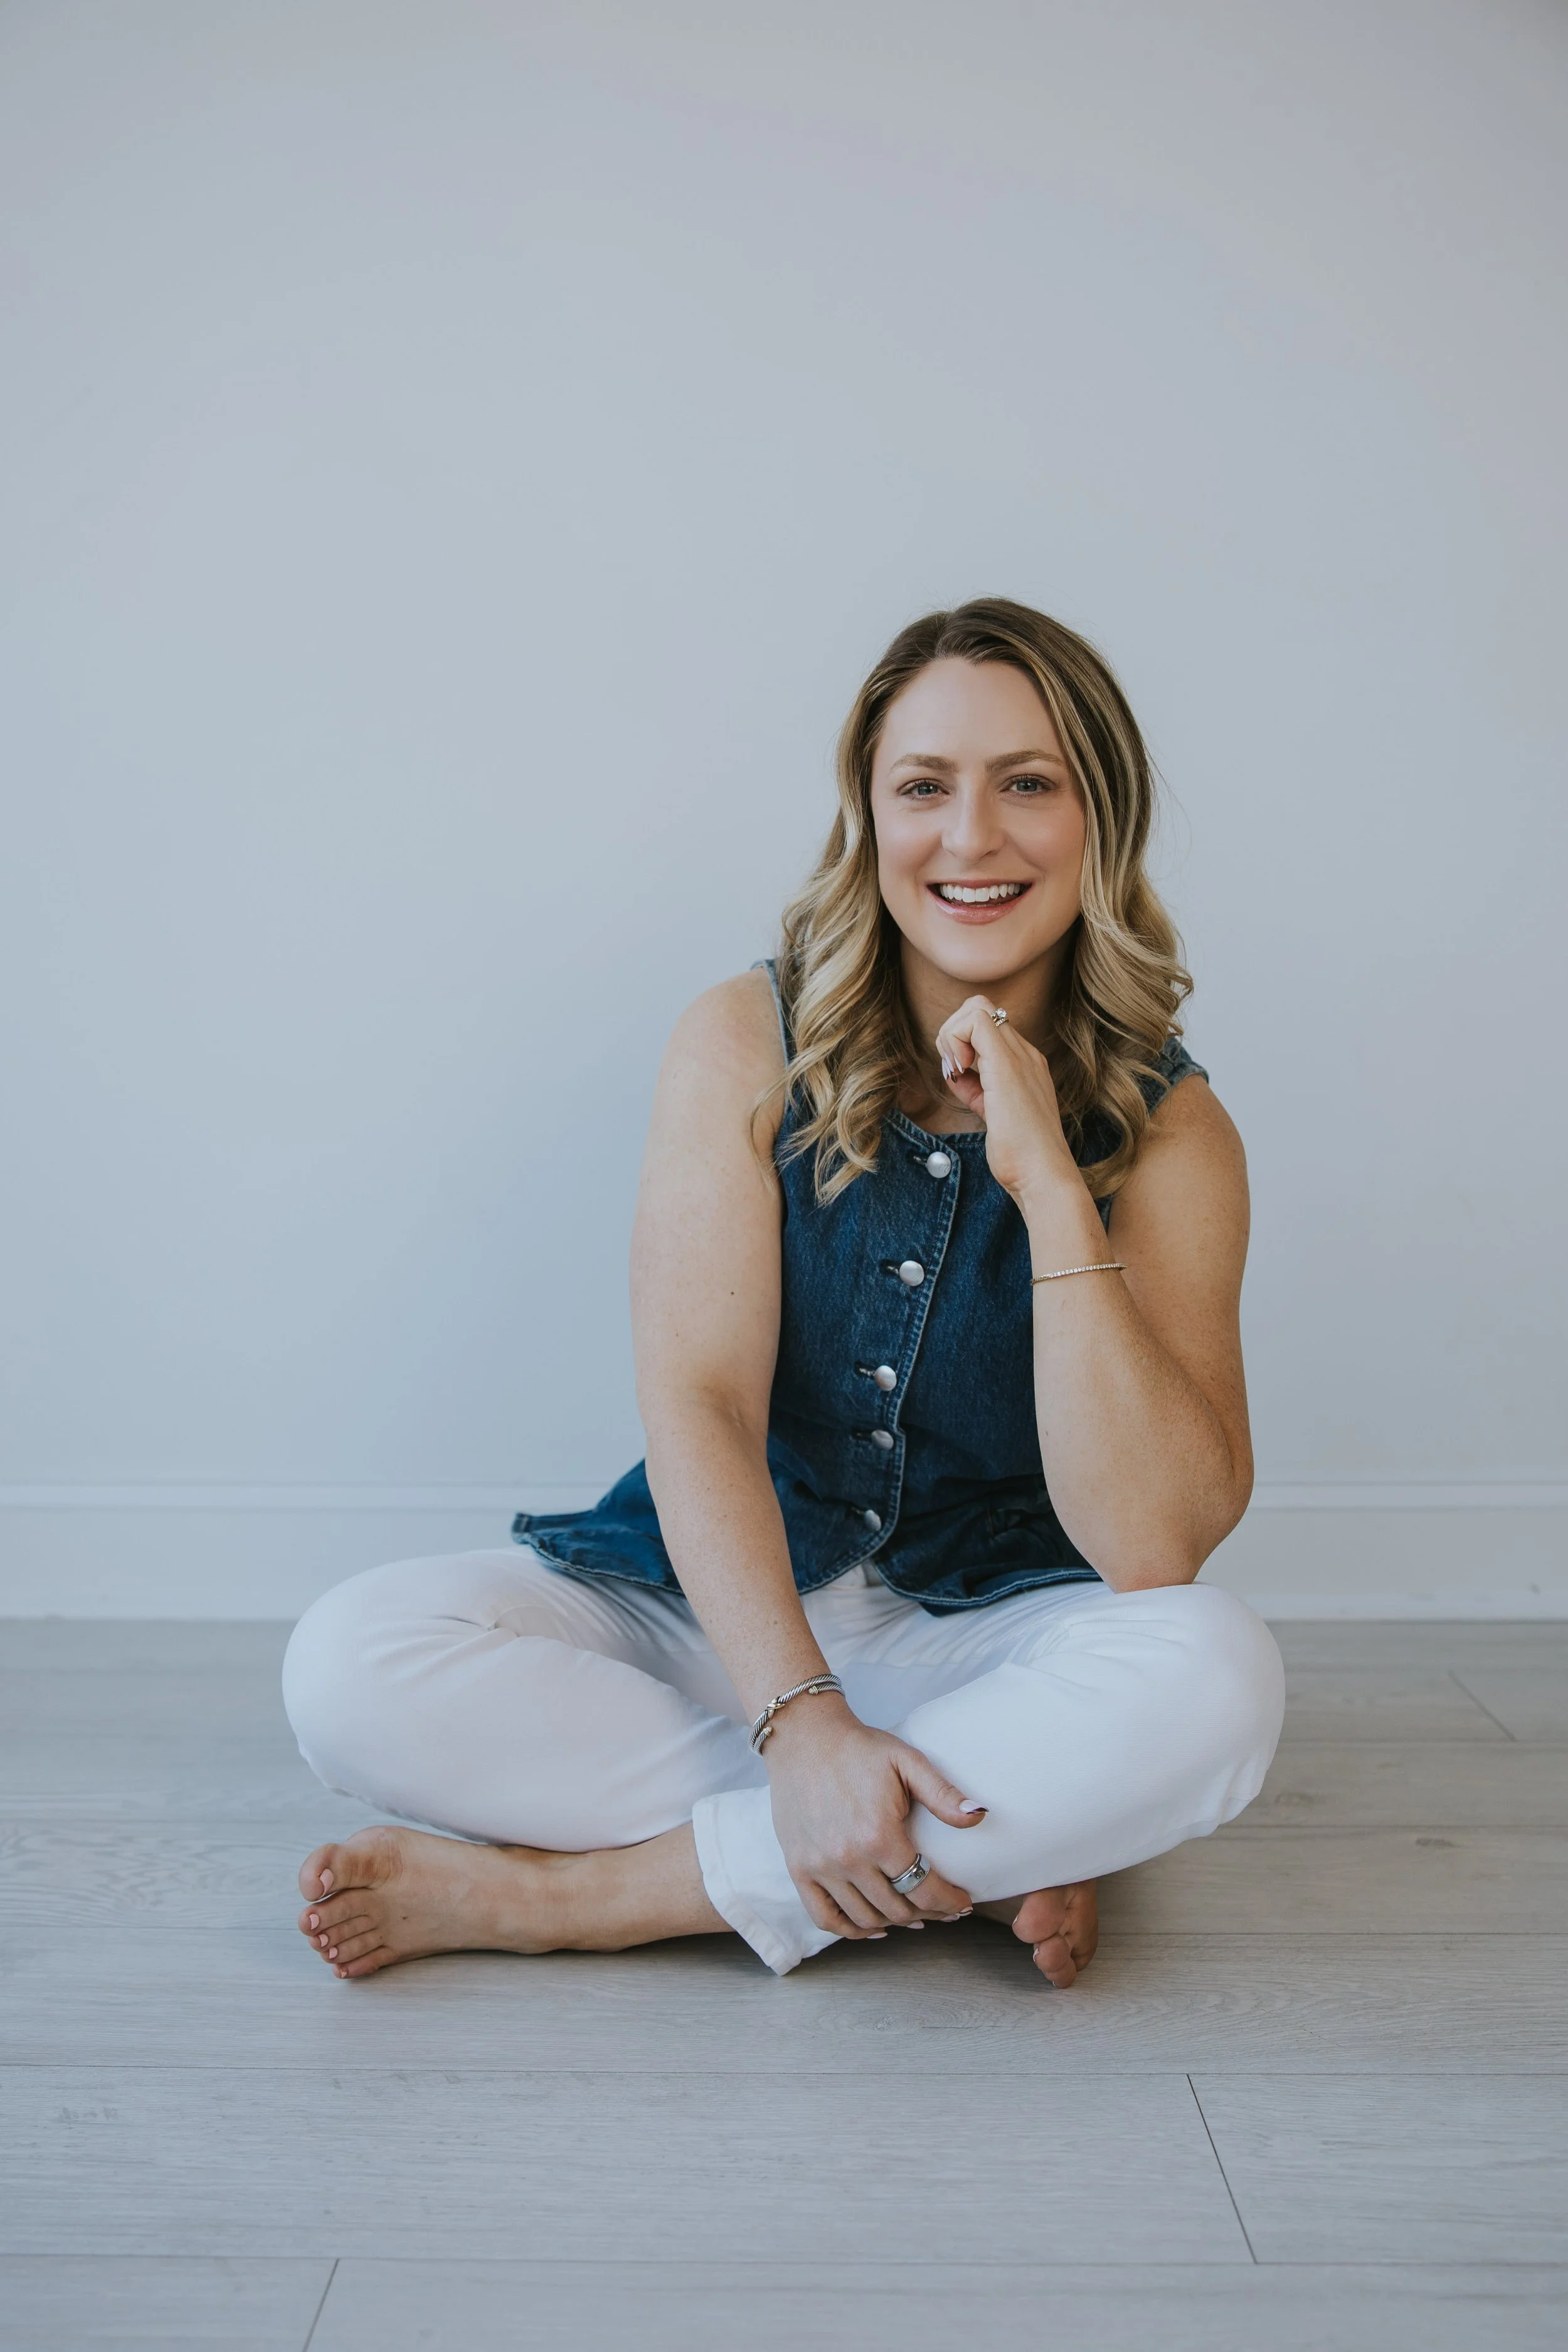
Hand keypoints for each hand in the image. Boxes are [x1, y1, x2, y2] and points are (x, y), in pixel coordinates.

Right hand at [763, 1700, 983, 1936]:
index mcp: (878, 1836)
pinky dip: (850, 1929)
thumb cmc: (859, 1748)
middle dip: (929, 1913)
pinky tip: (871, 1924)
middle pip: (897, 1909)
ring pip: (865, 1918)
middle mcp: (848, 1859)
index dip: (949, 1902)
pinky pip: (824, 1916)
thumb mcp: (906, 1761)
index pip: (924, 1889)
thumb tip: (979, 1816)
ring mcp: (820, 1867)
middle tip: (943, 1908)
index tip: (963, 1903)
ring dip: (894, 1923)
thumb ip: (942, 1793)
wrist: (804, 1737)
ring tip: (914, 1915)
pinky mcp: (798, 1867)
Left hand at [935, 995, 1080, 1207]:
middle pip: (980, 1008)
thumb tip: (955, 1073)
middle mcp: (1026, 1054)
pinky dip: (954, 1040)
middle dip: (953, 1033)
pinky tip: (958, 1072)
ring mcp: (1021, 1056)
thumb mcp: (991, 1114)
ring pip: (976, 1007)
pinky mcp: (1007, 1065)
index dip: (961, 1041)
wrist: (1042, 1176)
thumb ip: (975, 1090)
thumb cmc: (1020, 1156)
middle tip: (953, 1069)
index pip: (987, 1025)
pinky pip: (975, 1022)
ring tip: (956, 1072)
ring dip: (951, 1036)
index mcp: (1025, 1064)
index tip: (958, 1074)